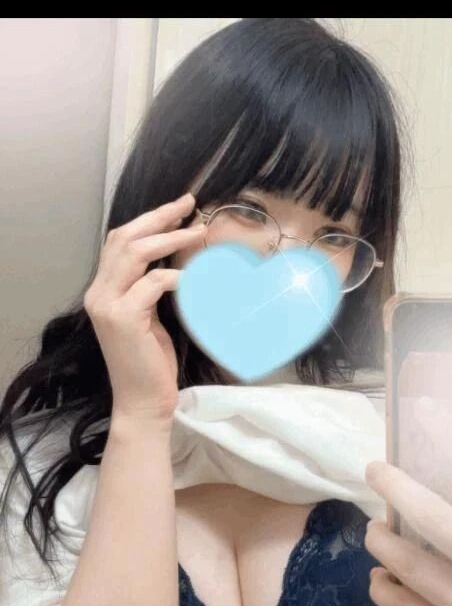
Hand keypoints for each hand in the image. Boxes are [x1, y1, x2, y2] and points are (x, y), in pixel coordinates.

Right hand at [83, 192, 204, 425]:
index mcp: (102, 290)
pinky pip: (154, 283)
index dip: (149, 221)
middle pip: (125, 238)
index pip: (119, 242)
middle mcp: (98, 293)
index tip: (179, 209)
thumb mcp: (150, 317)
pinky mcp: (124, 318)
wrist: (142, 402)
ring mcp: (107, 305)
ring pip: (135, 254)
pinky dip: (178, 276)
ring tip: (198, 230)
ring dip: (170, 238)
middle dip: (159, 217)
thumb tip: (176, 260)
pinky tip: (197, 277)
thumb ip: (151, 289)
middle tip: (190, 204)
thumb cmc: (150, 363)